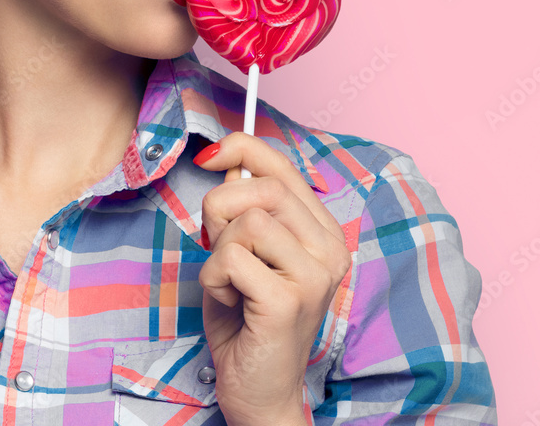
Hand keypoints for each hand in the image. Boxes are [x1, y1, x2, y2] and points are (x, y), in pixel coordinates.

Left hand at [194, 132, 350, 425]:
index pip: (284, 167)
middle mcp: (329, 250)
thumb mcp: (244, 251)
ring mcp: (315, 276)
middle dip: (221, 207)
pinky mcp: (289, 300)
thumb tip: (229, 160)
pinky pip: (232, 256)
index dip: (244, 148)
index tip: (210, 155)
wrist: (257, 391)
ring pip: (248, 219)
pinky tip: (230, 302)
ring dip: (218, 249)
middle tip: (215, 243)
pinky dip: (214, 276)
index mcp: (323, 232)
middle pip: (264, 187)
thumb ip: (245, 206)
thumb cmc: (246, 319)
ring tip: (229, 281)